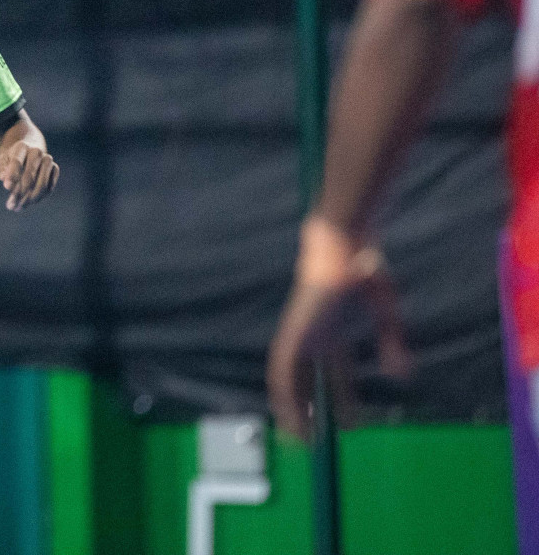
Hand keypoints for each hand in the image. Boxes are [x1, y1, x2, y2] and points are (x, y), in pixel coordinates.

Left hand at [0, 141, 58, 210]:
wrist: (28, 152)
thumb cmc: (11, 159)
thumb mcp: (2, 161)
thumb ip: (2, 169)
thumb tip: (4, 178)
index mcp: (22, 147)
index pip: (17, 162)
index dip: (12, 175)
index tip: (6, 187)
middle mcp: (37, 152)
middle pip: (29, 176)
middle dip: (19, 193)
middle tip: (10, 206)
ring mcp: (48, 160)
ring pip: (41, 185)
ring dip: (29, 199)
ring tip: (18, 207)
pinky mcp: (55, 169)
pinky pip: (49, 188)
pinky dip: (39, 198)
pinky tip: (27, 203)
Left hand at [267, 217, 412, 439]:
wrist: (343, 243)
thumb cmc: (364, 267)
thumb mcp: (385, 312)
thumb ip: (392, 343)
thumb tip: (400, 376)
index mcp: (333, 329)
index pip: (334, 372)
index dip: (342, 397)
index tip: (351, 423)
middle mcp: (313, 334)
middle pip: (306, 380)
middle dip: (310, 409)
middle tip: (315, 440)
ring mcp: (300, 330)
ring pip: (288, 378)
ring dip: (291, 407)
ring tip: (299, 437)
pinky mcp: (294, 328)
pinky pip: (282, 365)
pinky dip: (283, 389)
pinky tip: (287, 410)